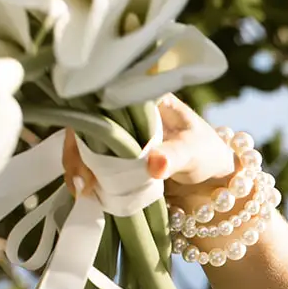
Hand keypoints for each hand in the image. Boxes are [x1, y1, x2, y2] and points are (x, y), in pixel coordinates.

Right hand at [63, 95, 236, 210]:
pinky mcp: (114, 152)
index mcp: (141, 97)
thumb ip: (174, 156)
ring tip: (82, 190)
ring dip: (78, 165)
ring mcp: (116, 131)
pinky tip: (84, 191)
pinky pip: (91, 160)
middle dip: (76, 152)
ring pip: (84, 143)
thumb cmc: (205, 153)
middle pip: (85, 124)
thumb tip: (154, 164)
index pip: (101, 102)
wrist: (211, 175)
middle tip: (81, 181)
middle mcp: (122, 109)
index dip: (87, 124)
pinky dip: (85, 174)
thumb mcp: (194, 151)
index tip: (83, 151)